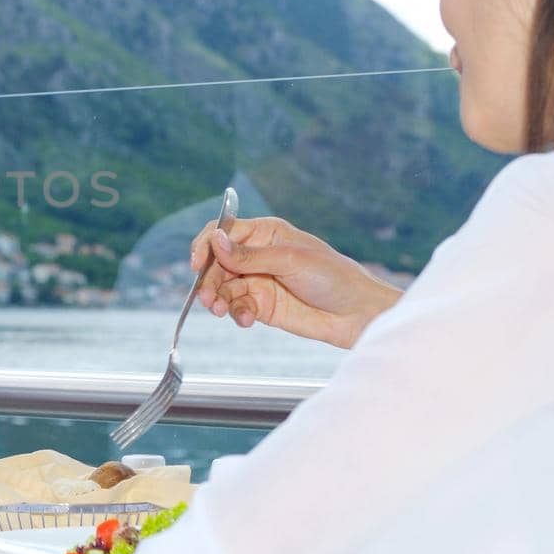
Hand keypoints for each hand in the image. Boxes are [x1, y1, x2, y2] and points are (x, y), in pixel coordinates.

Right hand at [190, 216, 402, 348]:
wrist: (357, 314)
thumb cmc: (333, 278)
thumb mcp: (290, 261)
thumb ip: (249, 255)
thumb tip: (215, 241)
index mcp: (265, 234)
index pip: (223, 232)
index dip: (206, 246)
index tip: (197, 265)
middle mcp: (257, 256)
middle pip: (217, 263)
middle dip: (209, 281)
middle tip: (208, 299)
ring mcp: (258, 281)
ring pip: (223, 288)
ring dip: (218, 300)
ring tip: (222, 312)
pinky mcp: (262, 306)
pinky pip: (237, 308)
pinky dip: (236, 314)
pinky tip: (246, 320)